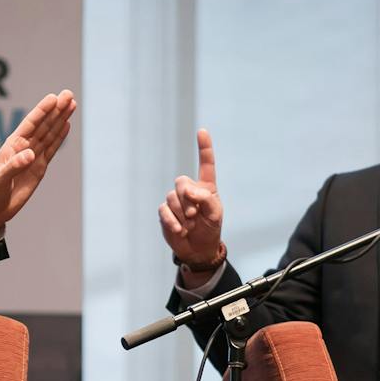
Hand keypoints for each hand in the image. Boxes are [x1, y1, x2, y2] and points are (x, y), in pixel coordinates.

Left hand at [0, 90, 75, 238]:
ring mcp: (33, 156)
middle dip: (56, 110)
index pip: (30, 124)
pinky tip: (67, 125)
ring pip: (50, 134)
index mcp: (12, 146)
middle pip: (44, 125)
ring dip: (61, 119)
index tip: (54, 98)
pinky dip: (60, 137)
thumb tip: (31, 154)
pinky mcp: (39, 167)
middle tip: (69, 95)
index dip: (42, 111)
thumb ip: (14, 166)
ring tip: (72, 104)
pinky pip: (52, 148)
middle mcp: (24, 147)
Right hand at [158, 129, 223, 285]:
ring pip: (172, 197)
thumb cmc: (210, 229)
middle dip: (187, 197)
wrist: (197, 249)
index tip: (202, 131)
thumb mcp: (215, 214)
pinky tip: (179, 229)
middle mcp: (190, 190)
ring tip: (189, 224)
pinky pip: (164, 210)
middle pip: (182, 181)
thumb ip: (205, 198)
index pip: (206, 164)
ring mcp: (176, 201)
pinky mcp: (165, 212)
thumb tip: (188, 189)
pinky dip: (171, 220)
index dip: (204, 147)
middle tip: (194, 214)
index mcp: (206, 188)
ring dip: (182, 213)